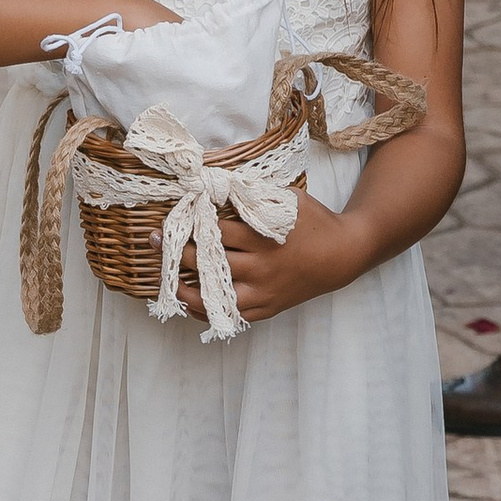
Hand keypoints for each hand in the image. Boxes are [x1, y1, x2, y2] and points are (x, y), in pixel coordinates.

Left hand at [174, 181, 361, 327]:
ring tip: (167, 278)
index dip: (192, 224)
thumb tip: (221, 185)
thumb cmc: (314, 221)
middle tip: (157, 240)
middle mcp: (261, 268)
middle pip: (210, 262)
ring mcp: (264, 292)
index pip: (217, 232)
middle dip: (180, 251)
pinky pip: (232, 315)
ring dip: (187, 288)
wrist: (343, 255)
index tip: (173, 217)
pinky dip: (209, 310)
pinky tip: (191, 302)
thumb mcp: (288, 199)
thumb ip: (256, 195)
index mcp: (263, 239)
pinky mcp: (268, 308)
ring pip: (216, 296)